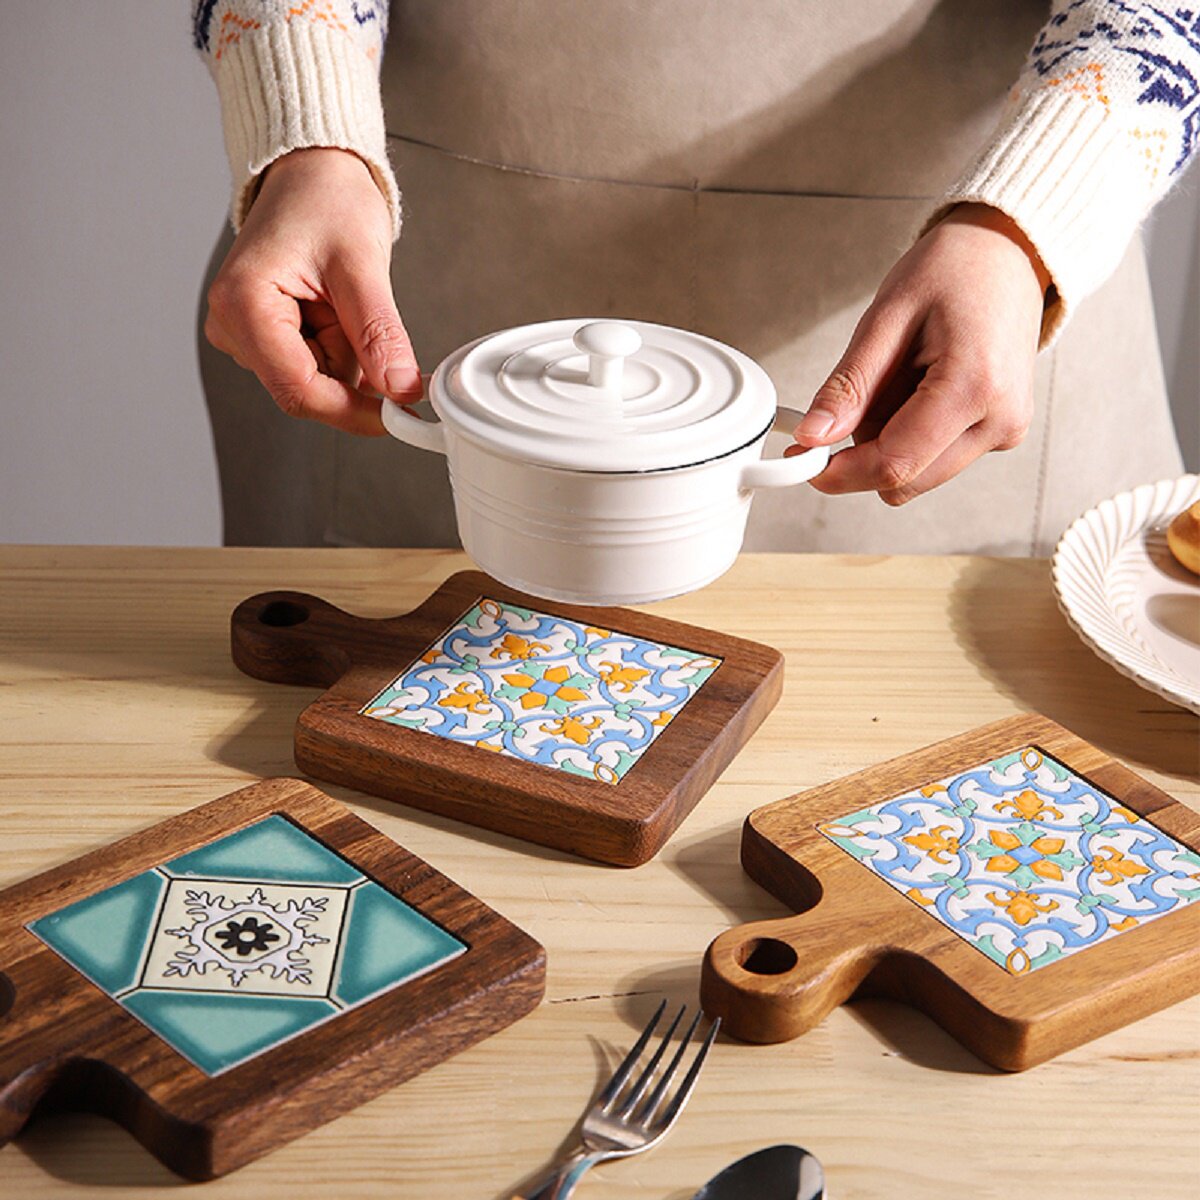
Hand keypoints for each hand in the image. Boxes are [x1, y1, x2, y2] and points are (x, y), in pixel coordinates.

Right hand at [204, 147, 420, 435]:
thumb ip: (379, 334)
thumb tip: (400, 389)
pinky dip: (340, 348)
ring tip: (343, 300)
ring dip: (347, 355)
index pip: (298, 390)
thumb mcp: (361, 265)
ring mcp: (246, 334)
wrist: (312, 174)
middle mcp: (233, 325)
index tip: (399, 415)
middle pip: (307, 391)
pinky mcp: (263, 336)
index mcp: (243, 304)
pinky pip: (315, 367)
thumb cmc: (325, 200)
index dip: (353, 412)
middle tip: (366, 318)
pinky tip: (335, 310)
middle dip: (353, 372)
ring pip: (316, 381)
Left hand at [788, 203, 1050, 503]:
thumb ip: (849, 385)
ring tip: (899, 379)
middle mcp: (1000, 420)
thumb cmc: (953, 271)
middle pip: (905, 480)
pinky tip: (917, 387)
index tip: (805, 459)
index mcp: (975, 387)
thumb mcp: (886, 318)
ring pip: (917, 475)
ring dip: (887, 442)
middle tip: (853, 398)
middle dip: (864, 451)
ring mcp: (1005, 431)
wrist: (1006, 254)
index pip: (895, 463)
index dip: (840, 472)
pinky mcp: (1000, 433)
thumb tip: (813, 435)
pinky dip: (910, 434)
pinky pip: (935, 458)